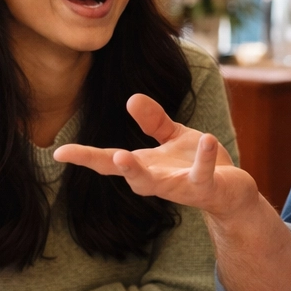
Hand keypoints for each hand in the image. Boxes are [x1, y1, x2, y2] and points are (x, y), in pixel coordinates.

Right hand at [54, 94, 253, 218]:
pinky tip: (205, 138)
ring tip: (123, 156)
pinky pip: (202, 174)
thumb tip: (131, 98)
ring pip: (154, 184)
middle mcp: (157, 181)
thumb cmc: (196, 164)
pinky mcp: (205, 187)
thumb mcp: (172, 137)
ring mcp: (179, 187)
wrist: (232, 192)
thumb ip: (153, 121)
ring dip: (137, 172)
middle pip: (125, 175)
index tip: (58, 151)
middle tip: (76, 155)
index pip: (108, 161)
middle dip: (107, 164)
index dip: (84, 156)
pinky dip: (203, 157)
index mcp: (145, 166)